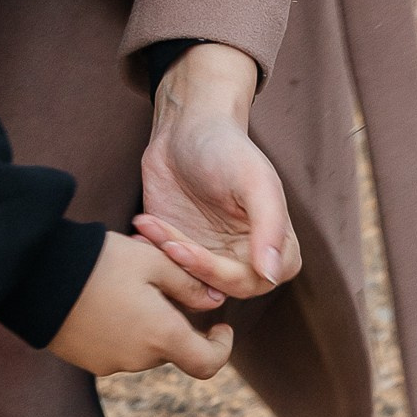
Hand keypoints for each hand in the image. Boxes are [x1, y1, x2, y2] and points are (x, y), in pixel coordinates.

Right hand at [48, 230, 231, 381]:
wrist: (34, 274)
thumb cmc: (99, 262)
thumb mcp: (152, 260)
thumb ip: (189, 284)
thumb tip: (214, 301)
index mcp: (162, 337)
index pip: (207, 363)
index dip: (221, 348)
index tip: (221, 326)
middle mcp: (138, 359)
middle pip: (170, 347)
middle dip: (172, 320)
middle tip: (158, 279)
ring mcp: (108, 363)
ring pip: (142, 346)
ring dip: (143, 322)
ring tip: (123, 282)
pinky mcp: (83, 359)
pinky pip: (114, 346)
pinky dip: (119, 328)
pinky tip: (101, 295)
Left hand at [136, 41, 301, 298]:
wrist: (186, 128)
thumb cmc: (228, 148)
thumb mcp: (255, 180)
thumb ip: (270, 226)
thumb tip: (271, 274)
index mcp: (275, 248)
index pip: (249, 283)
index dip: (216, 272)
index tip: (184, 248)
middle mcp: (245, 258)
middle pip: (216, 288)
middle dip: (185, 265)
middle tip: (162, 237)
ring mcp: (211, 256)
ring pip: (187, 281)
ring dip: (165, 259)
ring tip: (148, 225)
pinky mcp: (180, 249)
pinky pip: (166, 267)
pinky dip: (150, 253)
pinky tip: (141, 228)